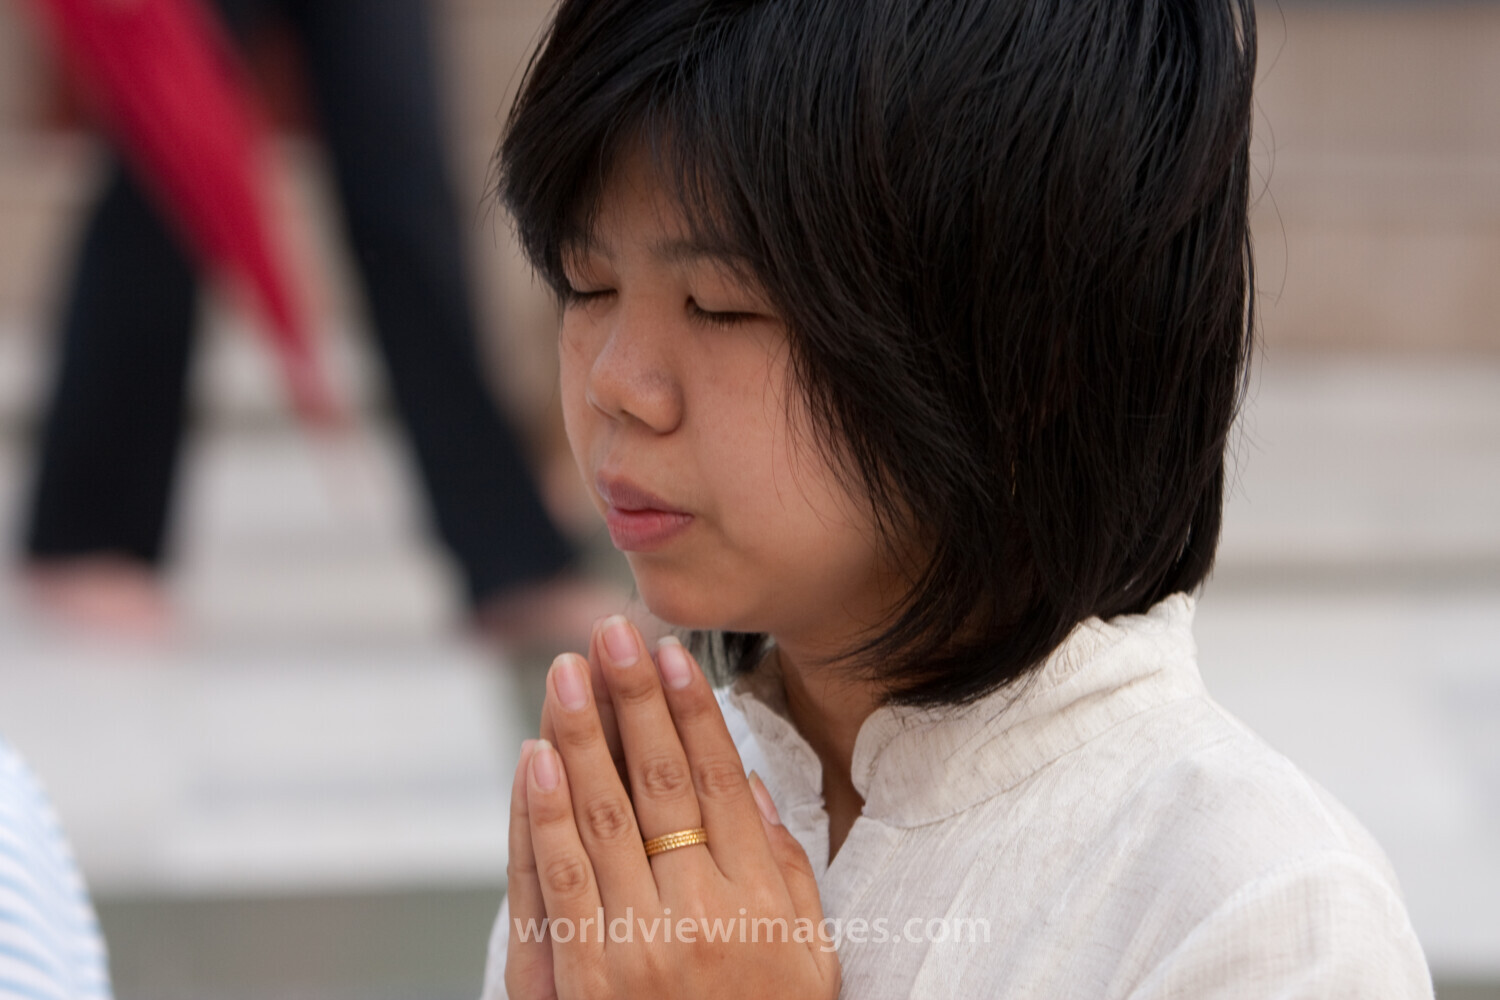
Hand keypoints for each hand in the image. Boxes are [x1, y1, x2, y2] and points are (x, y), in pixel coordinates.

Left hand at [504, 617, 840, 999]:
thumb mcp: (806, 954)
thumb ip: (784, 869)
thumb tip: (753, 785)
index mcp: (761, 901)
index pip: (720, 779)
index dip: (691, 709)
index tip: (671, 652)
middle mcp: (702, 914)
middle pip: (658, 782)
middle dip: (631, 698)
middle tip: (610, 634)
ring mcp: (637, 947)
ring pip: (602, 815)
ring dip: (580, 734)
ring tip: (566, 673)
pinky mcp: (582, 981)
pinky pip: (559, 880)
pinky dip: (542, 813)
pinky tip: (537, 758)